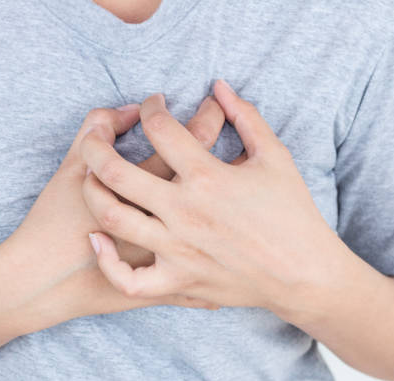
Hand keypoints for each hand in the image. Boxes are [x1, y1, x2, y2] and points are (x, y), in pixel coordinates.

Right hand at [5, 99, 225, 311]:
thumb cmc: (52, 224)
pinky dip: (221, 275)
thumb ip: (94, 131)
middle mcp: (169, 223)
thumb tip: (125, 110)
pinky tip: (233, 257)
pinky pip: (203, 284)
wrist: (39, 283)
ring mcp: (171, 259)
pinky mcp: (165, 287)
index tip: (212, 104)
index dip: (207, 115)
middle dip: (233, 161)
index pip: (190, 141)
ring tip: (237, 193)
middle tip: (242, 146)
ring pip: (219, 235)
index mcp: (148, 190)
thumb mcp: (70, 169)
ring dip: (236, 212)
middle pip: (214, 182)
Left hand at [82, 80, 347, 311]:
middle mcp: (185, 212)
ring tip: (89, 178)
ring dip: (91, 192)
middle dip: (95, 145)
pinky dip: (107, 261)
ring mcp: (177, 250)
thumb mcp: (276, 158)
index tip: (152, 105)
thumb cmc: (292, 215)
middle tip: (96, 136)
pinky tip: (98, 239)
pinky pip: (128, 279)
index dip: (150, 107)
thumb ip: (247, 117)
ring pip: (112, 218)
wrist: (304, 275)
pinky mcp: (177, 281)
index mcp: (208, 177)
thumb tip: (219, 86)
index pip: (160, 128)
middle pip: (117, 171)